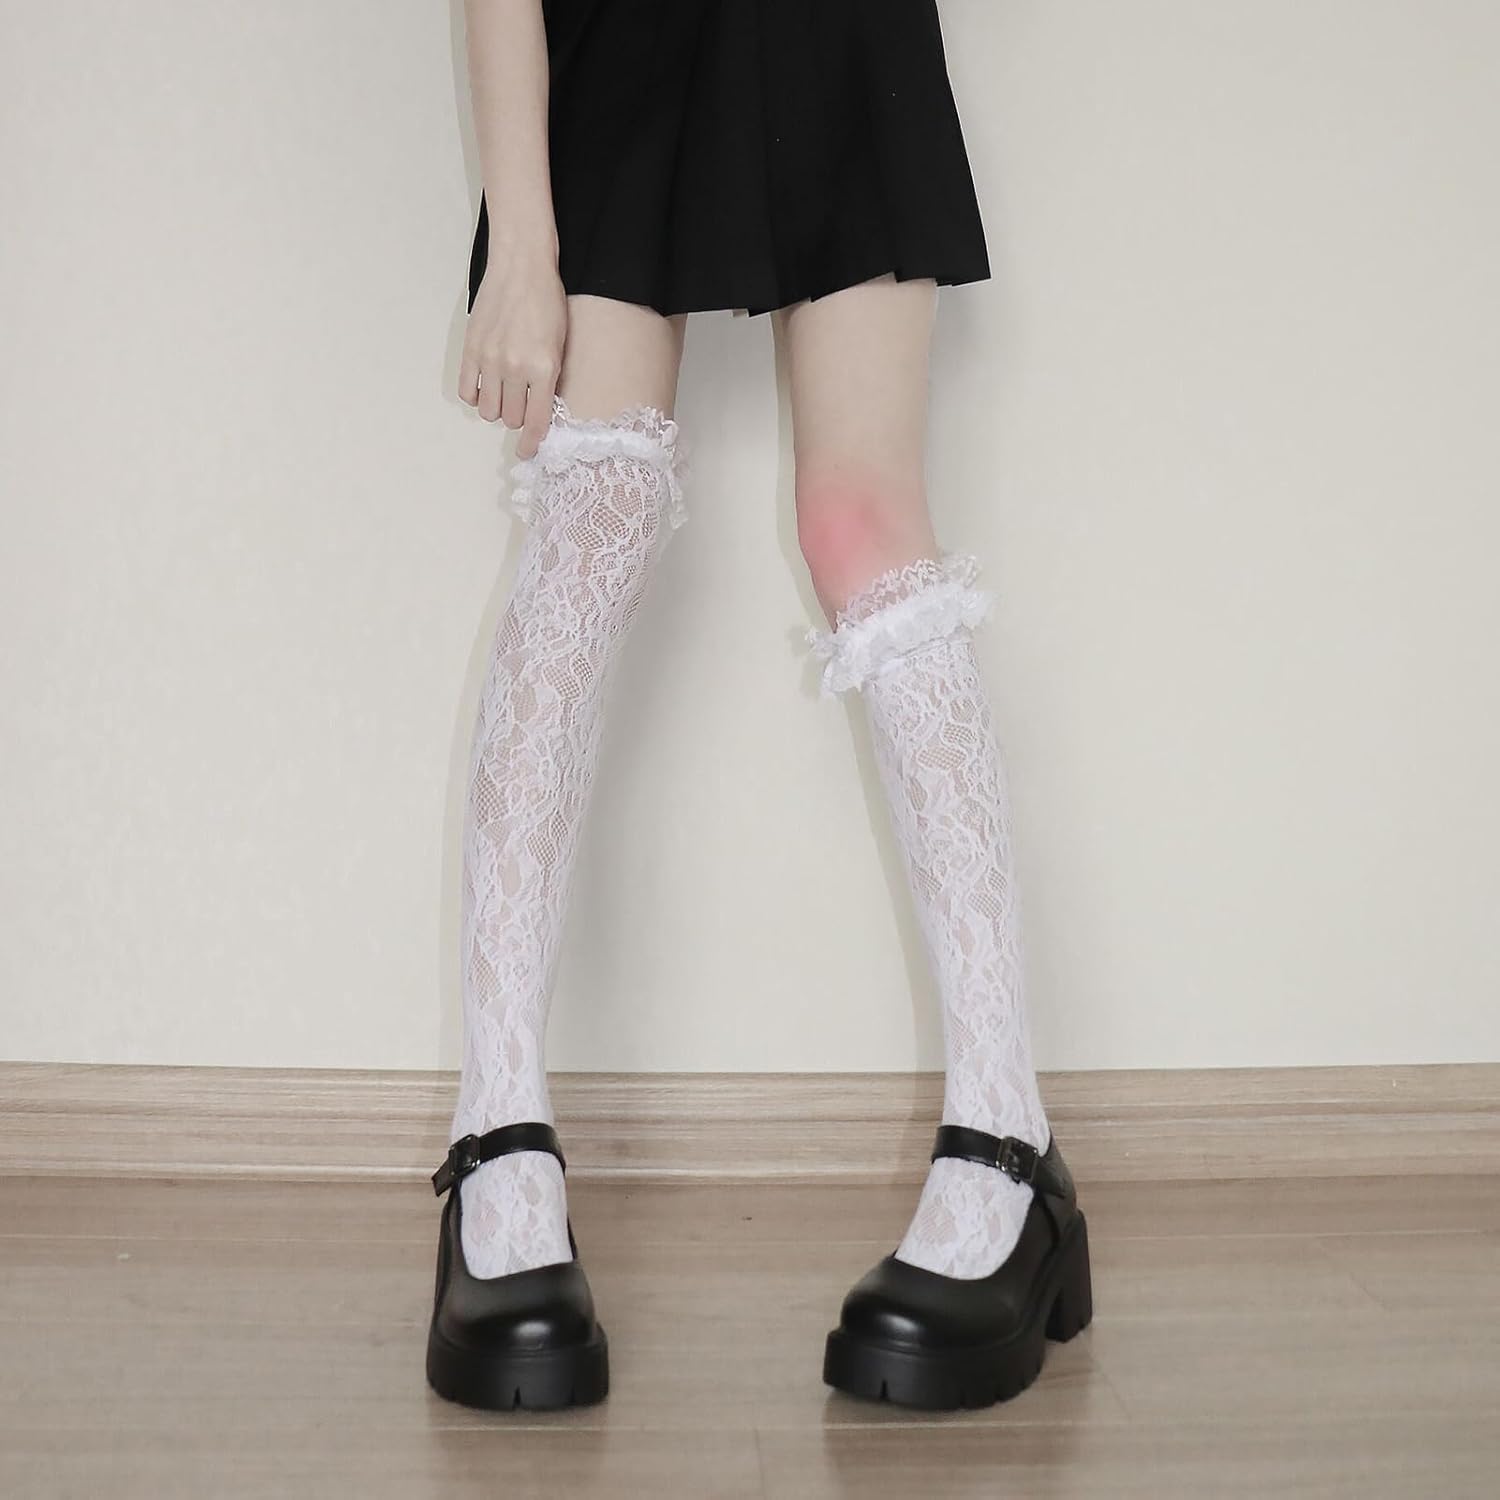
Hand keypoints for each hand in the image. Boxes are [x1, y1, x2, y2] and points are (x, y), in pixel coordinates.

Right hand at [459, 242, 566, 460]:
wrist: (521, 266)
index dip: (531, 443)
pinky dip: (476, 396)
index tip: (527, 451)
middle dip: (517, 418)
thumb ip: (549, 380)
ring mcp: (490, 359)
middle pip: (510, 418)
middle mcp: (515, 368)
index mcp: (543, 369)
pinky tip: (485, 386)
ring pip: (488, 410)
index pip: (536, 422)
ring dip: (496, 409)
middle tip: (522, 404)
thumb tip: (539, 411)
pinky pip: (467, 391)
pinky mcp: (471, 349)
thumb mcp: (560, 345)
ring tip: (504, 394)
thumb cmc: (547, 302)